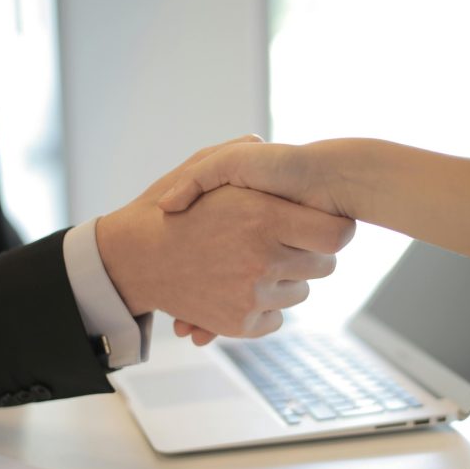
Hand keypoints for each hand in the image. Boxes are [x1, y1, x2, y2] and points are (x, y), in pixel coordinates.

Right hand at [97, 138, 355, 342]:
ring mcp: (252, 295)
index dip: (335, 229)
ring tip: (254, 263)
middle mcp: (263, 259)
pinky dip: (265, 307)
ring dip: (285, 280)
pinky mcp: (240, 324)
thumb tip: (264, 144)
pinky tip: (243, 288)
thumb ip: (239, 153)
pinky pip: (276, 318)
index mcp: (263, 217)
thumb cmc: (168, 208)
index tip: (322, 225)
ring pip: (300, 292)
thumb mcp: (201, 166)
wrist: (132, 258)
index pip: (337, 234)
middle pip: (324, 266)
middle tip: (285, 242)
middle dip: (308, 254)